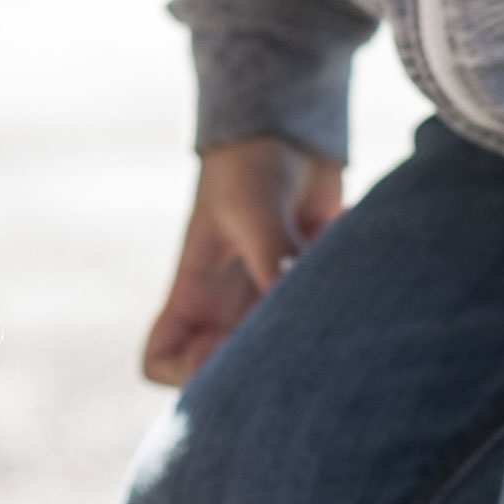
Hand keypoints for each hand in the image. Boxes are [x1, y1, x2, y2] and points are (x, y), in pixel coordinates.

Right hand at [142, 140, 341, 386]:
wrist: (294, 129)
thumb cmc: (251, 162)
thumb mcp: (254, 208)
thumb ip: (273, 255)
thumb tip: (296, 301)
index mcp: (193, 293)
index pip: (161, 361)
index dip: (185, 372)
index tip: (223, 349)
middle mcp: (226, 308)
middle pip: (225, 374)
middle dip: (256, 373)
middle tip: (291, 344)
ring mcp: (267, 302)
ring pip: (277, 355)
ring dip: (301, 345)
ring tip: (323, 318)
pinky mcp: (306, 289)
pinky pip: (317, 324)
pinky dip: (335, 316)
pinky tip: (342, 282)